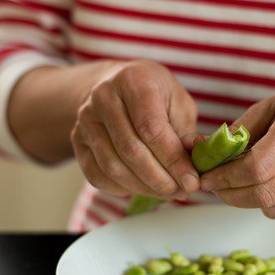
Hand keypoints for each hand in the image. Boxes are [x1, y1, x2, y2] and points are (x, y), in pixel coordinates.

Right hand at [71, 60, 199, 198]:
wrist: (115, 84)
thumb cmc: (154, 94)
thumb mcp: (178, 102)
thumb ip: (186, 133)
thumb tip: (198, 164)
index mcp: (133, 82)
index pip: (151, 128)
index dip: (174, 160)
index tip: (193, 182)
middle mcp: (103, 98)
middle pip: (130, 150)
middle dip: (160, 179)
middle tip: (182, 192)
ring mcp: (85, 120)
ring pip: (113, 166)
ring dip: (143, 188)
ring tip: (168, 192)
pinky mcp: (77, 140)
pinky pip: (97, 175)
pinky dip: (122, 189)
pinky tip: (143, 188)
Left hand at [199, 86, 274, 217]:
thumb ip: (242, 128)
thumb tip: (206, 150)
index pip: (257, 166)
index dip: (226, 176)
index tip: (207, 176)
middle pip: (264, 192)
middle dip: (230, 193)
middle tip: (214, 186)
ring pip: (271, 204)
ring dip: (243, 198)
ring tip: (233, 182)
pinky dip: (264, 202)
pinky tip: (261, 185)